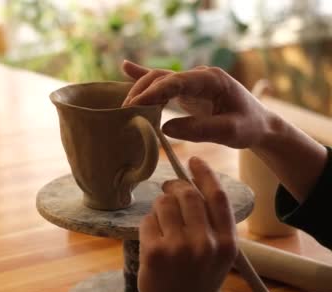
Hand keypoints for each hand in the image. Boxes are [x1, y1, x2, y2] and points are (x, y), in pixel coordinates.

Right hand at [122, 60, 274, 148]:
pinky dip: (144, 76)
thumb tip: (164, 128)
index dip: (155, 91)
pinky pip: (162, 81)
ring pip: (159, 79)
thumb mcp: (229, 132)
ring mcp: (192, 82)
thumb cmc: (248, 127)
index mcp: (213, 80)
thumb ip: (200, 130)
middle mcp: (200, 76)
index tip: (136, 105)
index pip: (177, 81)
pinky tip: (126, 68)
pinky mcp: (186, 90)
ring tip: (124, 107)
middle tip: (125, 112)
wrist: (259, 124)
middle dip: (142, 92)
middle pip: (163, 77)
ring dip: (140, 90)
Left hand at [138, 157, 237, 291]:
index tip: (194, 160)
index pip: (217, 197)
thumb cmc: (197, 287)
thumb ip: (212, 228)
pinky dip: (147, 224)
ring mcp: (179, 247)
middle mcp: (205, 243)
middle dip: (175, 187)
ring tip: (160, 222)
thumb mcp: (219, 259)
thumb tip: (192, 191)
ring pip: (163, 205)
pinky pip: (147, 221)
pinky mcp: (154, 252)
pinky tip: (152, 238)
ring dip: (159, 207)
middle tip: (168, 188)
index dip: (205, 174)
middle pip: (187, 195)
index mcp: (227, 243)